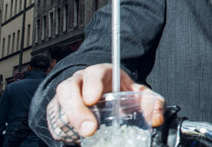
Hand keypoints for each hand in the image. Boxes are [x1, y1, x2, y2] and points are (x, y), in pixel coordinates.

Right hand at [46, 64, 164, 143]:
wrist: (106, 96)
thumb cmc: (121, 93)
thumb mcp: (138, 94)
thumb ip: (151, 103)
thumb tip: (156, 119)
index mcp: (100, 73)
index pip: (93, 73)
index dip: (91, 84)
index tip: (93, 99)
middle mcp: (80, 82)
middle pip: (68, 89)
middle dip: (76, 109)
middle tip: (89, 128)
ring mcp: (67, 97)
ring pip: (58, 105)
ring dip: (69, 122)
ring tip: (84, 135)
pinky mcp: (59, 111)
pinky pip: (55, 120)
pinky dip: (63, 130)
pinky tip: (74, 137)